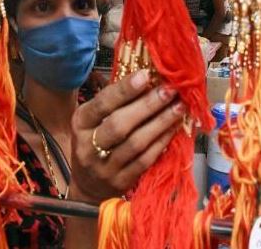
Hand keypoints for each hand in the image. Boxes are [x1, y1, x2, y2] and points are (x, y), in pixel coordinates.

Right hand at [69, 70, 184, 202]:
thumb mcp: (95, 120)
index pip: (102, 103)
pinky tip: (174, 129)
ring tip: (179, 107)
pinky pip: (145, 160)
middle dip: (147, 105)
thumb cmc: (96, 142)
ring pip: (135, 143)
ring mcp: (104, 167)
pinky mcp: (120, 182)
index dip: (125, 90)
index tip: (146, 75)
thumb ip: (116, 102)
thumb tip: (149, 76)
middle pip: (119, 124)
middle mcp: (88, 145)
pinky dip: (161, 142)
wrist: (88, 185)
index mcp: (81, 123)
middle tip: (170, 90)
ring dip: (160, 123)